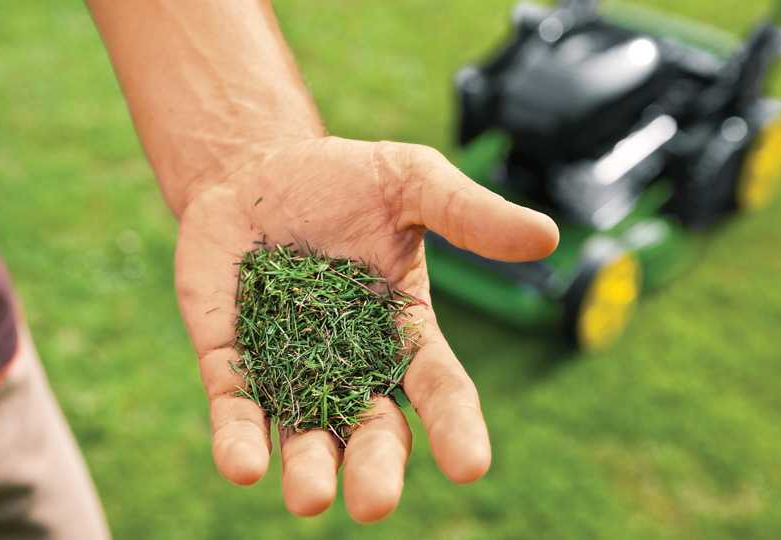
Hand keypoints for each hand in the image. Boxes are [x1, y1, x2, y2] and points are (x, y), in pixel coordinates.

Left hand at [174, 136, 557, 521]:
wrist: (256, 169)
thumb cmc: (342, 178)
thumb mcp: (411, 181)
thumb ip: (468, 214)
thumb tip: (547, 237)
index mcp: (404, 331)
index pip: (439, 387)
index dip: (456, 426)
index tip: (470, 465)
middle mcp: (351, 363)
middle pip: (372, 428)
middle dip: (375, 467)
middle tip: (374, 503)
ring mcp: (288, 366)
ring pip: (304, 432)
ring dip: (307, 468)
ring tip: (308, 497)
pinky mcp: (233, 359)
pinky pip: (237, 406)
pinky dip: (240, 440)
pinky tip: (244, 466)